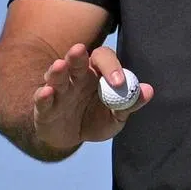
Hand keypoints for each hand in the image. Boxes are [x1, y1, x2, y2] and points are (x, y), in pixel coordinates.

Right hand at [33, 44, 153, 152]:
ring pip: (56, 76)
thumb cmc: (96, 119)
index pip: (103, 59)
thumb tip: (148, 91)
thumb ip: (130, 103)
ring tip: (59, 66)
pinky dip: (43, 95)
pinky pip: (42, 99)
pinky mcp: (43, 106)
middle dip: (77, 56)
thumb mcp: (116, 116)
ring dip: (57, 71)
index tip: (119, 82)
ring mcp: (58, 89)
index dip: (111, 67)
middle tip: (79, 50)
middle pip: (76, 60)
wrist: (72, 139)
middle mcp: (75, 76)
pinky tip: (47, 92)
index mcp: (95, 73)